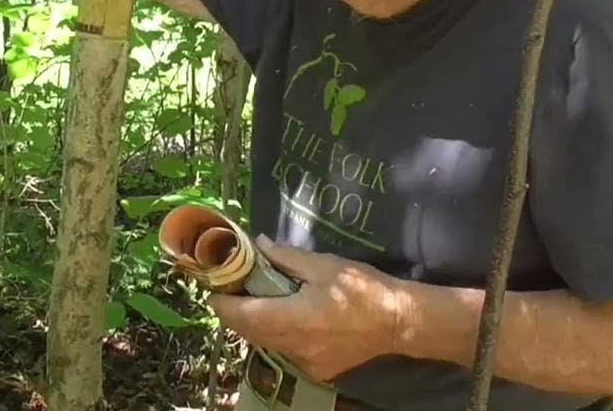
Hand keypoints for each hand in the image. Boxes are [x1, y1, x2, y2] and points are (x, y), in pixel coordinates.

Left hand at [208, 235, 406, 381]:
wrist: (398, 322)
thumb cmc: (363, 288)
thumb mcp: (324, 265)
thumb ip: (286, 257)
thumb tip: (257, 244)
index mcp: (292, 318)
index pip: (241, 316)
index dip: (222, 303)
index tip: (214, 287)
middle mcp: (293, 345)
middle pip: (248, 333)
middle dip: (235, 313)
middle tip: (232, 289)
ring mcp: (304, 361)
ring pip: (266, 343)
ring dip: (256, 324)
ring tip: (257, 299)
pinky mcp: (317, 369)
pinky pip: (286, 351)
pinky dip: (278, 334)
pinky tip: (287, 317)